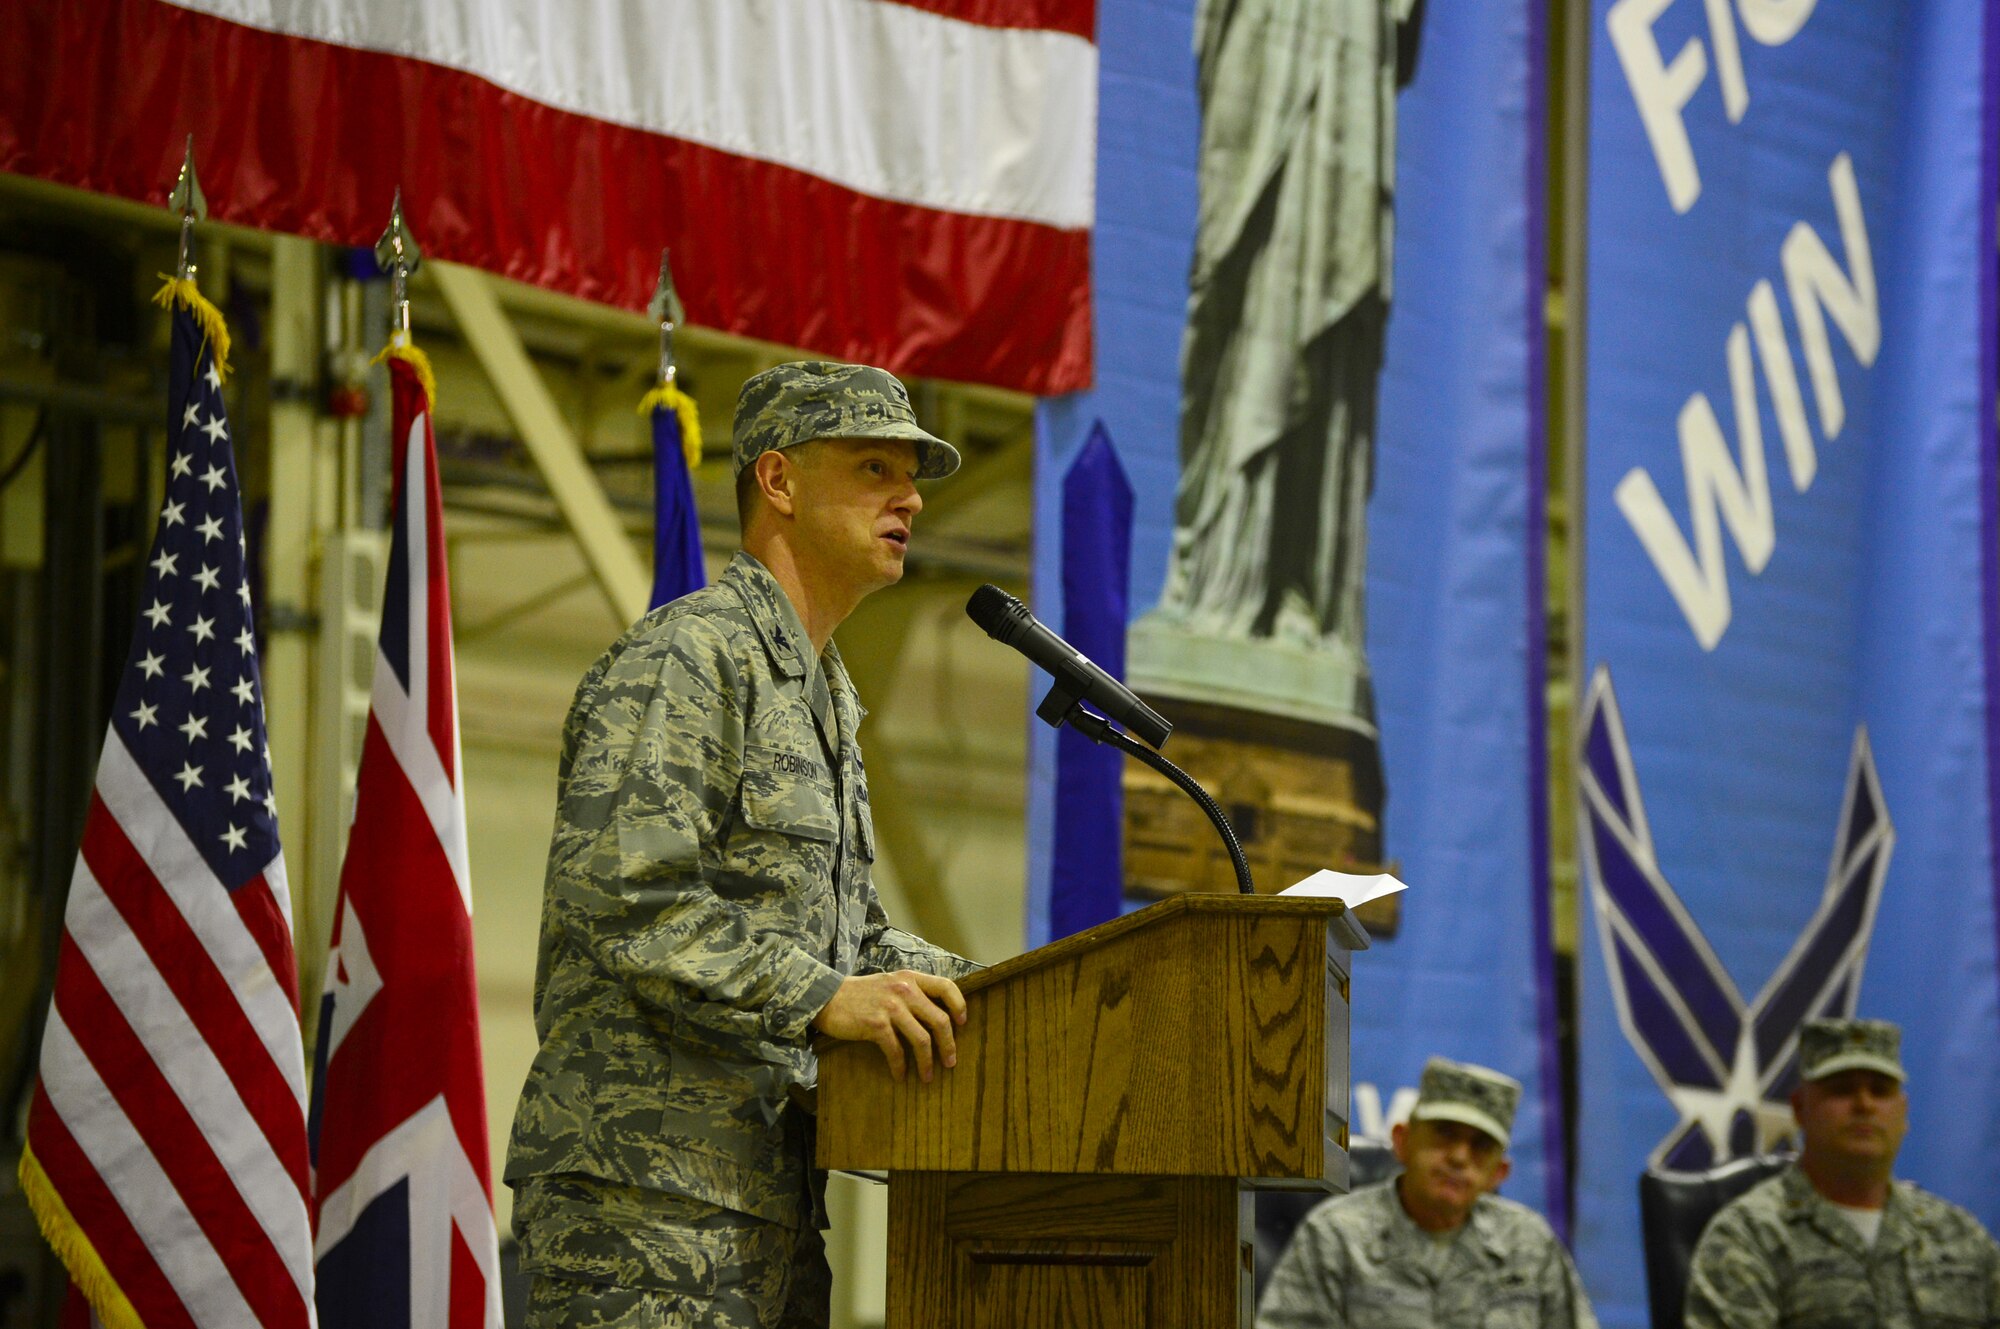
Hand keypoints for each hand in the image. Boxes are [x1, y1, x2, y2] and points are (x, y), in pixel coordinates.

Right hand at [812, 969, 967, 1082]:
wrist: (826, 997)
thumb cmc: (860, 993)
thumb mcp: (890, 982)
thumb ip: (911, 992)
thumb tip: (934, 1015)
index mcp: (910, 978)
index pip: (946, 986)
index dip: (959, 1006)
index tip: (962, 1024)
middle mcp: (904, 989)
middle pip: (939, 1020)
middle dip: (949, 1045)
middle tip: (951, 1061)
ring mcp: (891, 1007)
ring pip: (922, 1039)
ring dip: (928, 1062)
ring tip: (928, 1077)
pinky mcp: (876, 1024)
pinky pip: (897, 1051)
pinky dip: (901, 1067)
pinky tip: (900, 1076)